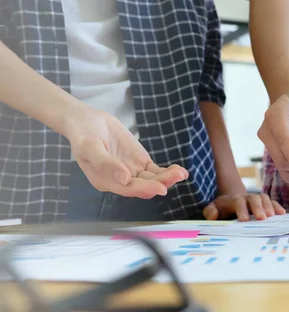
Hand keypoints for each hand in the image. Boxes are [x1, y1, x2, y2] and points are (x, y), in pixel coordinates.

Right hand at [62, 107, 187, 198]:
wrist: (87, 121)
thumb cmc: (83, 135)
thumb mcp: (89, 148)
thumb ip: (106, 164)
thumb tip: (124, 178)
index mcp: (105, 181)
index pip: (128, 189)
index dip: (144, 189)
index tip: (160, 188)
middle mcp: (120, 181)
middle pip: (143, 185)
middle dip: (160, 182)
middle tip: (177, 177)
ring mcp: (132, 171)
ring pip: (152, 179)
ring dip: (167, 178)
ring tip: (181, 173)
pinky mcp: (140, 162)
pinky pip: (156, 171)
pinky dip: (167, 172)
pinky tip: (179, 171)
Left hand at [203, 193, 285, 220]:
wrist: (231, 202)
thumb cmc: (222, 209)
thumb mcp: (212, 209)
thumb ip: (210, 211)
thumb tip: (213, 215)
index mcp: (233, 199)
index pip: (238, 201)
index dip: (242, 209)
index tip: (244, 220)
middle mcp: (247, 197)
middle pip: (254, 198)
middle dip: (258, 207)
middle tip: (262, 218)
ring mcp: (256, 199)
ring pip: (264, 198)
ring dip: (269, 206)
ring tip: (274, 217)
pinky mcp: (264, 203)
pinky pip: (272, 202)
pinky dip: (277, 207)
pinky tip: (282, 214)